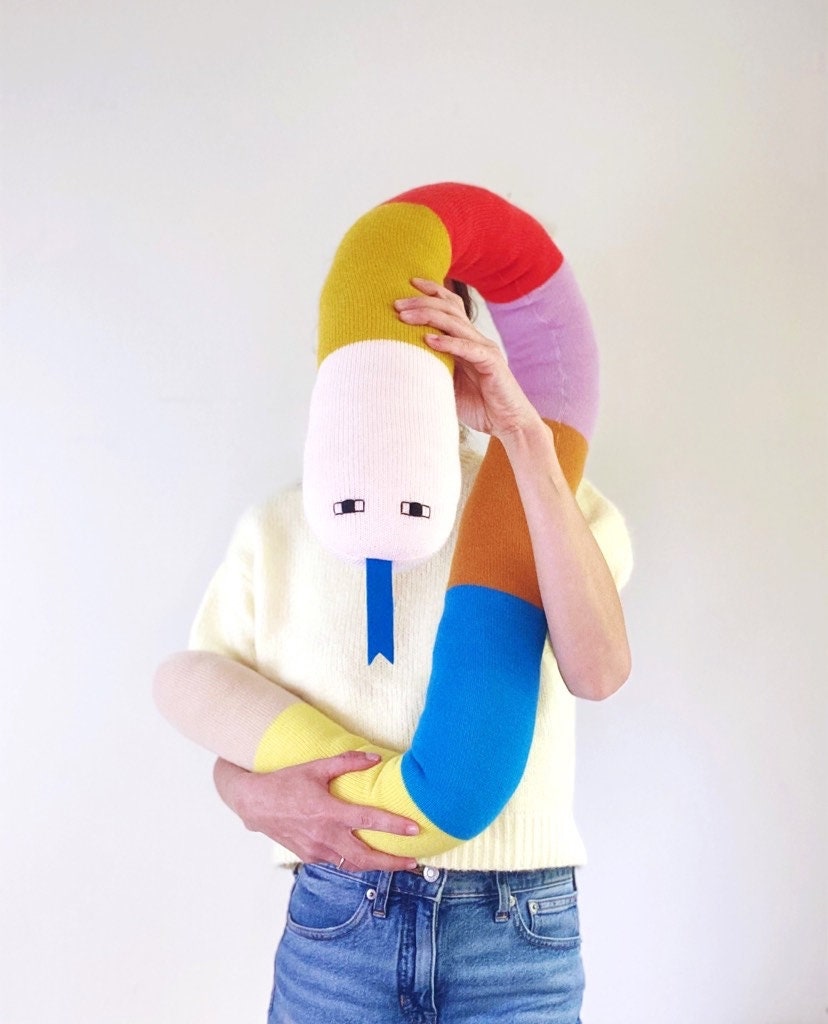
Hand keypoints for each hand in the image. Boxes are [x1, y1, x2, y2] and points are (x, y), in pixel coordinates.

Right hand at [213, 752, 420, 872]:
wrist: (254, 803)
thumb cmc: (285, 783)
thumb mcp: (315, 767)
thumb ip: (346, 762)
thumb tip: (373, 758)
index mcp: (329, 812)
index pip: (369, 821)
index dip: (393, 826)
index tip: (414, 831)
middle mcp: (324, 836)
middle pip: (365, 857)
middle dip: (391, 863)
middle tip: (412, 863)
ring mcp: (316, 850)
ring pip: (352, 864)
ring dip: (375, 866)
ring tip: (394, 864)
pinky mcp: (309, 857)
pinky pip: (337, 862)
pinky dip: (353, 862)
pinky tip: (364, 858)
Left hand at [394, 278, 541, 439]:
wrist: (508, 424)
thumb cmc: (479, 406)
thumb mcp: (448, 383)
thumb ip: (432, 367)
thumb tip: (401, 360)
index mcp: (467, 340)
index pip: (450, 306)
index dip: (431, 291)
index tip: (407, 284)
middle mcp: (476, 339)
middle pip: (449, 308)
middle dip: (421, 302)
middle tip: (396, 304)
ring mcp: (485, 349)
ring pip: (455, 323)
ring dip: (428, 317)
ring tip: (404, 317)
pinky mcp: (491, 363)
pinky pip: (467, 348)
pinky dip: (447, 343)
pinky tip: (428, 340)